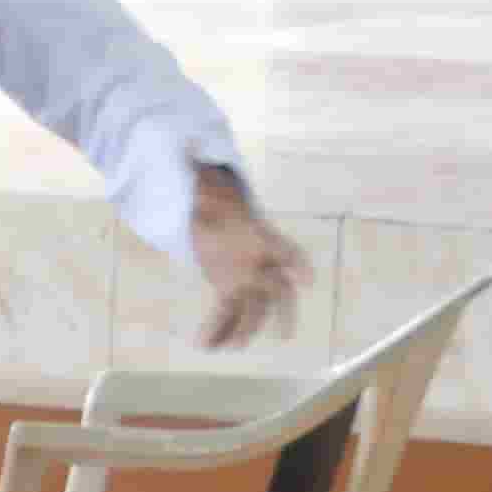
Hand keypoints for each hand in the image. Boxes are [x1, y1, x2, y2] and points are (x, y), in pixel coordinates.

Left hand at [186, 172, 309, 346]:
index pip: (285, 250)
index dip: (297, 265)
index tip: (306, 278)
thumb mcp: (205, 185)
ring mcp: (247, 278)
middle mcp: (260, 261)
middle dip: (284, 312)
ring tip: (228, 346)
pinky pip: (228, 313)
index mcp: (261, 236)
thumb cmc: (215, 196)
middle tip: (285, 334)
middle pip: (279, 291)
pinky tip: (206, 343)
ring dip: (242, 329)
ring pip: (253, 310)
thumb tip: (186, 145)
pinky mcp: (228, 289)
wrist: (210, 210)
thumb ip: (199, 170)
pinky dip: (219, 329)